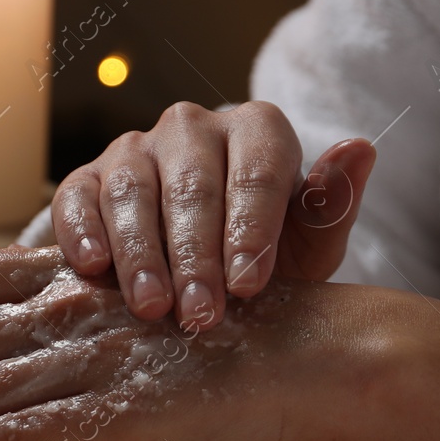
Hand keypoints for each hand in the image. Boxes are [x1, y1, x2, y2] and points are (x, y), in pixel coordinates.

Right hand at [50, 101, 376, 329]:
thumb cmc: (264, 258)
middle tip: (200, 314)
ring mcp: (135, 148)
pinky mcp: (87, 178)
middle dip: (196, 255)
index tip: (249, 286)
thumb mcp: (309, 244)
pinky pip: (78, 197)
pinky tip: (93, 268)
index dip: (251, 229)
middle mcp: (193, 126)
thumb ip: (331, 206)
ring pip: (133, 190)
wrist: (200, 272)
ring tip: (152, 308)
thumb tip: (360, 148)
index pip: (257, 170)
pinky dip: (83, 231)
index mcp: (257, 130)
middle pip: (193, 184)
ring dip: (141, 253)